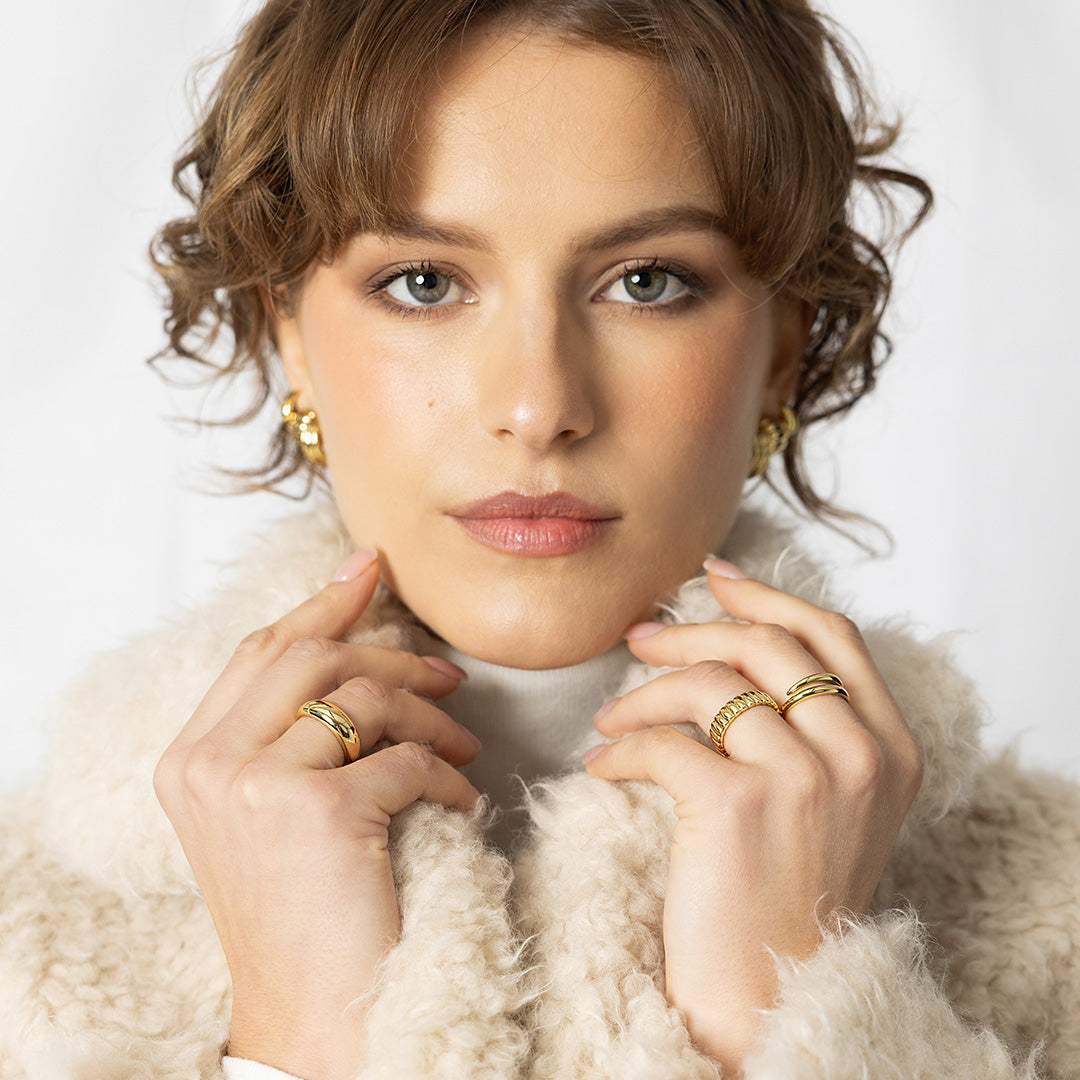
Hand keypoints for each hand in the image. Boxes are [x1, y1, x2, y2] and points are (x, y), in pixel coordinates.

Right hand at [153, 549, 480, 1079]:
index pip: (261, 648)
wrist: (308, 1012)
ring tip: (466, 750)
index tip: (372, 567)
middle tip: (448, 675)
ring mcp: (258, 786)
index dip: (322, 600)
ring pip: (366, 699)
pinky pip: (407, 759)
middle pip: (313, 655)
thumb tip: (352, 638)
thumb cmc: (302, 909)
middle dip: (393, 654)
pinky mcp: (320, 812)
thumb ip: (285, 731)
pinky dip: (449, 776)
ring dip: (433, 718)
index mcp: (189, 756)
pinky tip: (461, 804)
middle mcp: (210, 763)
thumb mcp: (266, 811)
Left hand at [583, 562, 923, 1074]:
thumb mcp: (833, 801)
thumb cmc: (787, 893)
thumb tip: (737, 639)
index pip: (831, 634)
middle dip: (691, 630)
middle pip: (766, 644)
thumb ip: (812, 725)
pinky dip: (622, 747)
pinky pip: (664, 741)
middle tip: (640, 637)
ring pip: (709, 685)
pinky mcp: (740, 804)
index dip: (767, 595)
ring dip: (644, 692)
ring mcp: (804, 777)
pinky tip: (604, 765)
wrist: (770, 991)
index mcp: (890, 746)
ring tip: (610, 716)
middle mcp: (858, 754)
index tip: (714, 576)